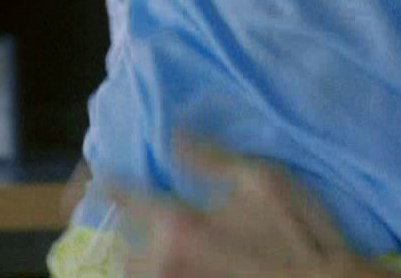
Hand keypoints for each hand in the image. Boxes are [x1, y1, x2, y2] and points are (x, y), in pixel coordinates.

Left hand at [110, 138, 386, 277]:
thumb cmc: (297, 231)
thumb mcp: (264, 180)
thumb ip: (212, 158)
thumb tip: (174, 135)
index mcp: (177, 225)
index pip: (123, 198)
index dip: (110, 182)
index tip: (103, 175)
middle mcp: (161, 263)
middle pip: (124, 238)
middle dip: (133, 222)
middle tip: (145, 211)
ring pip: (135, 268)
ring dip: (142, 251)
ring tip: (160, 241)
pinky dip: (157, 268)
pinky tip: (181, 261)